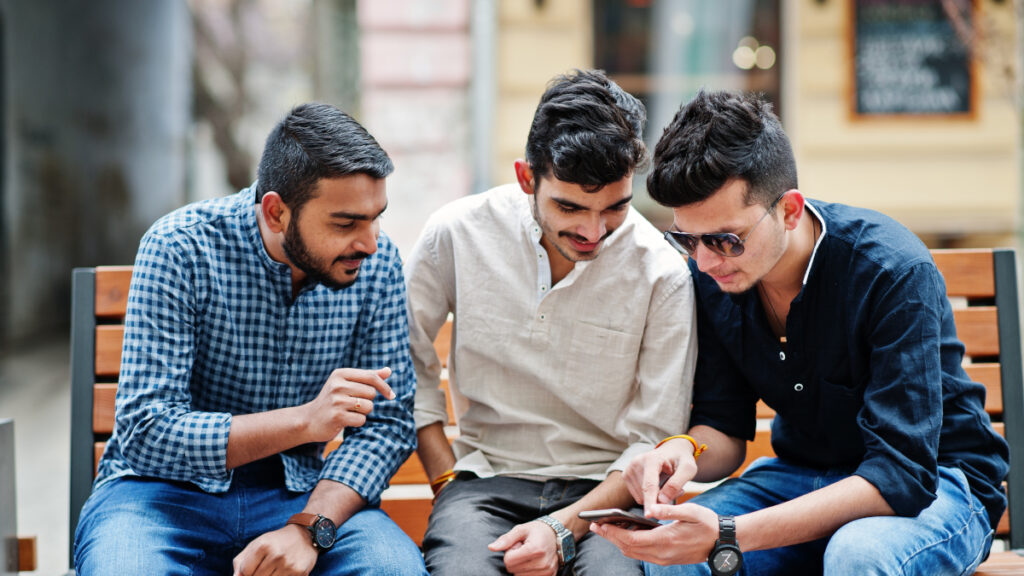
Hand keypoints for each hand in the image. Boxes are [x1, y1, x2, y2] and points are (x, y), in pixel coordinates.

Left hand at [232, 524, 318, 575]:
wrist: (305, 535)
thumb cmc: (276, 542)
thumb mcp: (257, 544)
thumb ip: (241, 562)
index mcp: (263, 546)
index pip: (245, 572)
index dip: (248, 571)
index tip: (256, 565)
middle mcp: (276, 555)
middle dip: (259, 575)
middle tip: (267, 567)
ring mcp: (288, 565)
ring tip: (276, 568)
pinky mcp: (299, 573)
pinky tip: (284, 571)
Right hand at [303, 367, 394, 442]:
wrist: (309, 420)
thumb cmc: (332, 400)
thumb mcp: (346, 384)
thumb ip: (367, 377)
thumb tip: (388, 371)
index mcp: (340, 374)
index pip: (371, 377)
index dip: (384, 386)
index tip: (391, 395)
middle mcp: (337, 385)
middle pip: (372, 393)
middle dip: (368, 401)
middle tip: (353, 405)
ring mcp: (336, 401)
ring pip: (368, 407)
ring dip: (363, 412)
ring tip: (349, 412)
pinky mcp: (337, 416)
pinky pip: (361, 419)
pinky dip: (357, 422)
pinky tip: (346, 420)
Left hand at [487, 520, 560, 575]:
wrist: (557, 535)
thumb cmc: (537, 531)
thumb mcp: (520, 529)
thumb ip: (505, 539)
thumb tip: (491, 548)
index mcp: (534, 549)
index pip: (508, 561)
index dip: (510, 552)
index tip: (518, 546)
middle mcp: (542, 563)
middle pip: (513, 570)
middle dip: (515, 560)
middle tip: (524, 550)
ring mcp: (547, 571)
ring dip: (521, 567)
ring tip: (529, 556)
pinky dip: (528, 572)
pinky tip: (533, 563)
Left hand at [590, 502, 717, 565]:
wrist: (723, 543)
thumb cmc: (708, 524)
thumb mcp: (691, 512)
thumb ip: (669, 509)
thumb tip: (650, 509)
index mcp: (665, 541)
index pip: (630, 540)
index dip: (611, 533)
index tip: (597, 524)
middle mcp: (661, 554)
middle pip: (627, 548)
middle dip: (609, 537)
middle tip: (595, 525)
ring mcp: (663, 559)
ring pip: (633, 553)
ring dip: (618, 541)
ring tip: (607, 527)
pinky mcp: (666, 559)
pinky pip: (642, 554)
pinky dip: (630, 544)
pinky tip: (627, 531)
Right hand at [624, 439, 697, 514]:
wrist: (672, 451)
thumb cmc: (681, 459)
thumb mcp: (688, 469)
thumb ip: (676, 484)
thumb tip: (661, 501)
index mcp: (651, 459)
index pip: (649, 485)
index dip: (650, 501)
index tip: (649, 515)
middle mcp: (636, 462)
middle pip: (645, 493)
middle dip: (661, 499)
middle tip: (677, 490)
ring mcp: (629, 469)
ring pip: (641, 497)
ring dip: (655, 498)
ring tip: (667, 486)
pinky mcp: (627, 476)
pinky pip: (638, 496)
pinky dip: (649, 497)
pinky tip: (658, 487)